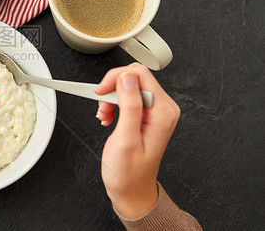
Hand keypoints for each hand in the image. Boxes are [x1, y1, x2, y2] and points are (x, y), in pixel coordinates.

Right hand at [94, 63, 180, 218]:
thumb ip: (129, 106)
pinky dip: (114, 102)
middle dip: (112, 88)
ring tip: (105, 115)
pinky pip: (128, 95)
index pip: (139, 74)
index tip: (101, 93)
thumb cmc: (129, 172)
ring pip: (129, 84)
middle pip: (134, 77)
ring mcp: (156, 111)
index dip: (115, 79)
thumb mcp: (126, 139)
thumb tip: (127, 77)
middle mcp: (163, 108)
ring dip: (111, 96)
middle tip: (102, 106)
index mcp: (162, 112)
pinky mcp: (146, 113)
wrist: (131, 189)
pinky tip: (109, 116)